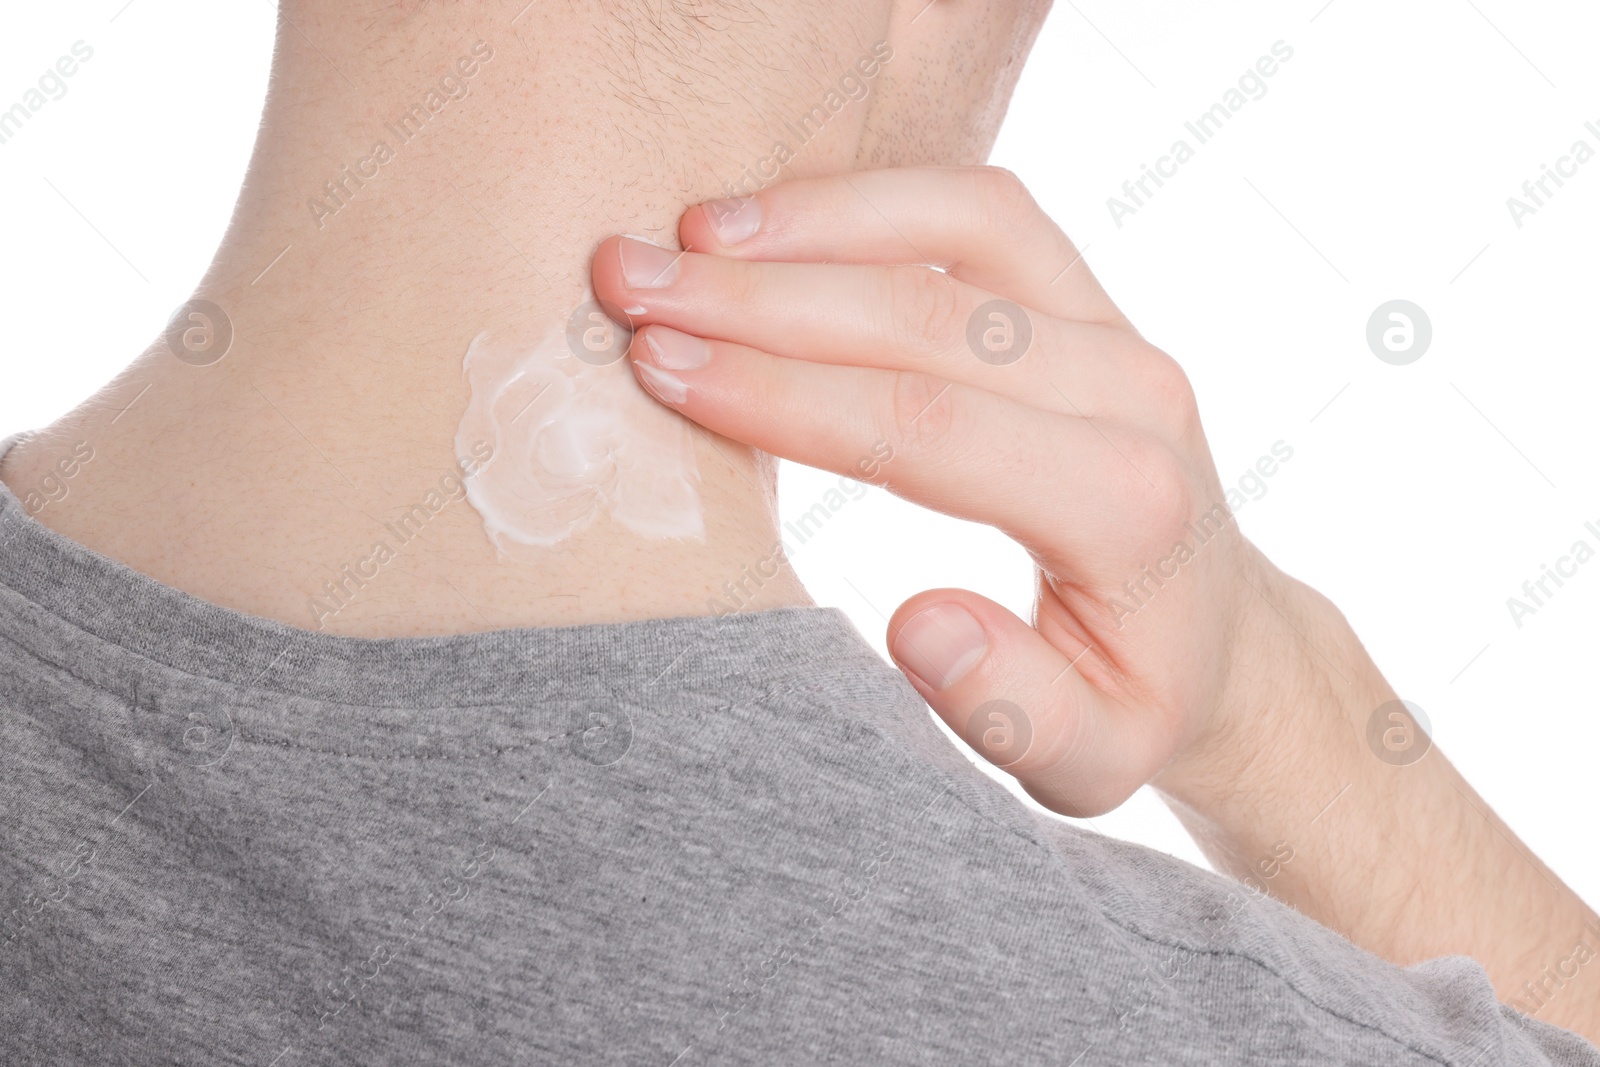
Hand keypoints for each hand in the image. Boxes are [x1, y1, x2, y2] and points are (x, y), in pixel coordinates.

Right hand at [591, 166, 1279, 816]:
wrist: (1221, 632)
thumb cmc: (1134, 700)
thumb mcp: (1088, 759)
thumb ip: (1010, 709)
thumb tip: (917, 623)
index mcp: (1124, 507)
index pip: (930, 428)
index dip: (786, 395)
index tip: (663, 372)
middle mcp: (1132, 392)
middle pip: (929, 315)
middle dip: (762, 298)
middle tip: (628, 286)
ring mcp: (1115, 329)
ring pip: (959, 227)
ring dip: (813, 222)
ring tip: (683, 236)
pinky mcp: (1085, 299)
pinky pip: (977, 213)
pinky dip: (868, 200)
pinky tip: (764, 222)